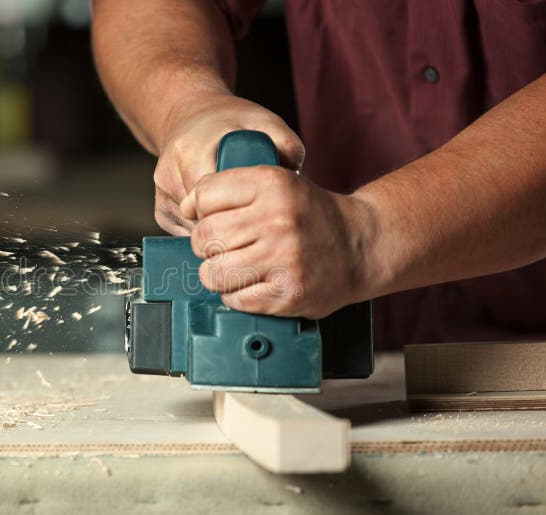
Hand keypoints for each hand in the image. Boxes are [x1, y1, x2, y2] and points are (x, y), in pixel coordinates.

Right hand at [153, 92, 303, 234]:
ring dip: (218, 232)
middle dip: (229, 226)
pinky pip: (183, 233)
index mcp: (192, 151)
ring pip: (191, 230)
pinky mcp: (160, 208)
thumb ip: (285, 145)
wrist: (193, 114)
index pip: (210, 200)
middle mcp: (169, 172)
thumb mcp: (264, 122)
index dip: (238, 213)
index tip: (260, 215)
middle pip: (200, 219)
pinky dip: (205, 232)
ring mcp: (161, 193)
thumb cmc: (232, 121)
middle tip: (256, 224)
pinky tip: (223, 219)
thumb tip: (293, 180)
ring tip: (242, 219)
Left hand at [180, 165, 376, 318]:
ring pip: (213, 273)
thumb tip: (184, 206)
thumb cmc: (307, 215)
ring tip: (237, 268)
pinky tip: (255, 284)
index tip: (211, 218)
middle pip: (204, 237)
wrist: (360, 246)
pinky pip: (234, 299)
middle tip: (225, 247)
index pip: (204, 197)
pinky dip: (237, 295)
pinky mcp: (288, 294)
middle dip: (206, 246)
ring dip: (217, 274)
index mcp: (272, 184)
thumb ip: (229, 188)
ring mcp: (284, 259)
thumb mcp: (275, 183)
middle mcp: (278, 219)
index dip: (200, 211)